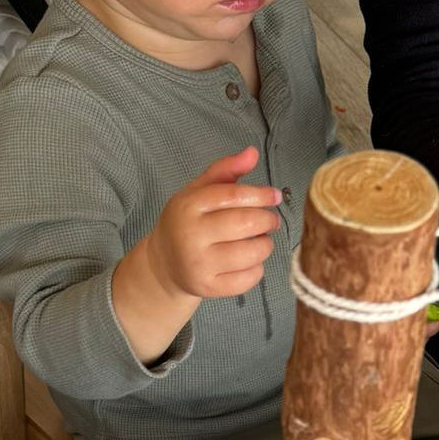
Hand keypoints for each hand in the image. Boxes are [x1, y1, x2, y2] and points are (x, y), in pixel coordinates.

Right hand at [145, 147, 283, 301]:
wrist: (164, 264)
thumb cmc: (187, 222)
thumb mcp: (197, 192)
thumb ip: (224, 171)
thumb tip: (252, 152)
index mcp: (187, 206)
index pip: (232, 196)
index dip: (260, 194)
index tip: (274, 196)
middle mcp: (191, 236)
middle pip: (245, 224)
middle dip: (267, 220)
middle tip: (272, 220)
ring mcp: (199, 264)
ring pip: (251, 253)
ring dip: (266, 244)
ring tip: (261, 239)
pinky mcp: (209, 288)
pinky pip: (249, 278)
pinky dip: (258, 268)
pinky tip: (250, 260)